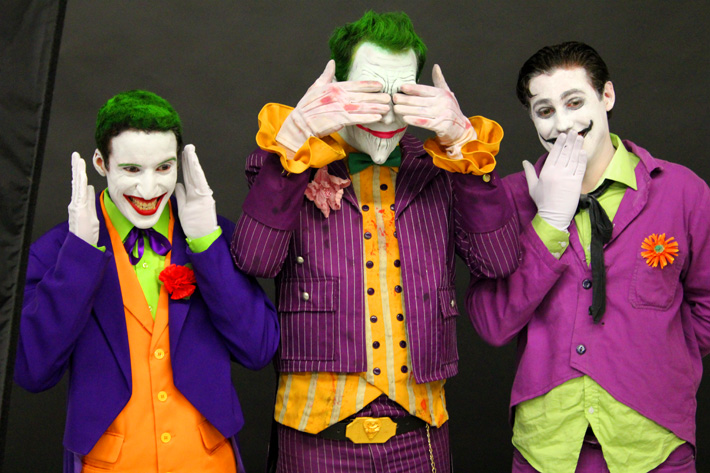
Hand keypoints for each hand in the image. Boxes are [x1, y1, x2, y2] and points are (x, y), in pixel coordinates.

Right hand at [68, 152, 99, 245]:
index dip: (79, 172)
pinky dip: (79, 183)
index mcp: (79, 202)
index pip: (79, 184)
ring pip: (77, 184)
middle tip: (76, 155)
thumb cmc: (87, 231)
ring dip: (78, 171)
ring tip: (78, 159)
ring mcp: (76, 205)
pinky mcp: (78, 208)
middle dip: (76, 168)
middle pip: (76, 181)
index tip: (80, 162)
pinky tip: (81, 174)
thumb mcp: (91, 212)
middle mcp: (75, 202)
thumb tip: (89, 187)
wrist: (82, 244)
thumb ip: (89, 200)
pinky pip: (79, 193)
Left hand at [174, 145, 217, 238]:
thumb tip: (178, 184)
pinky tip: (194, 164)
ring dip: (193, 162)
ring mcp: (203, 195)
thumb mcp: (184, 208)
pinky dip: (197, 173)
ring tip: (190, 151)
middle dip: (190, 159)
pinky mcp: (204, 199)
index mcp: (195, 194)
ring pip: (197, 176)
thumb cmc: (194, 225)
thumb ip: (181, 195)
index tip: (183, 154)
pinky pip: (200, 184)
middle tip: (188, 146)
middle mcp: (200, 192)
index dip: (186, 165)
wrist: (203, 237)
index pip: (189, 176)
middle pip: (193, 173)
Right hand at [276, 60, 390, 155]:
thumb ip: (326, 75)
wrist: (300, 123)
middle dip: (377, 97)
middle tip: (390, 97)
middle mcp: (339, 96)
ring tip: (388, 108)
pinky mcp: (339, 120)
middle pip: (362, 96)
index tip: (380, 85)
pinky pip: (357, 119)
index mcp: (334, 87)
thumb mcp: (316, 86)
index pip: (355, 84)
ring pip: (362, 107)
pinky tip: (377, 117)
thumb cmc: (307, 106)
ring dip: (376, 107)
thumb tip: (332, 62)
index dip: (369, 85)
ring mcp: (340, 108)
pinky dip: (368, 118)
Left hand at [393, 64, 474, 146]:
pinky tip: (405, 118)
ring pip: (420, 111)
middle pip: (420, 101)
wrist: (460, 127)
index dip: (413, 88)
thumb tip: (435, 66)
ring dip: (406, 110)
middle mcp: (442, 103)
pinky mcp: (440, 126)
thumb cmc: (450, 108)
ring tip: (396, 108)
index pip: (425, 90)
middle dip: (406, 99)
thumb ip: (439, 80)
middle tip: (394, 98)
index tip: (401, 87)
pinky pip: (425, 122)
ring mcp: (442, 115)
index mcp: (442, 93)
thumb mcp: (447, 93)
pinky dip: (415, 120)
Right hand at [523, 133, 586, 230]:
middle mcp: (557, 172)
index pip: (554, 154)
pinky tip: (583, 152)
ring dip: (577, 146)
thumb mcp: (533, 187)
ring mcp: (568, 176)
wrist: (554, 215)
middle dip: (570, 141)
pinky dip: (582, 159)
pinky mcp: (576, 182)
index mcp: (546, 172)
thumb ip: (529, 172)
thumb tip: (524, 161)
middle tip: (574, 132)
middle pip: (565, 153)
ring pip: (573, 158)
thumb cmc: (543, 202)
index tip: (563, 135)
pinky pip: (580, 168)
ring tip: (580, 137)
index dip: (559, 143)